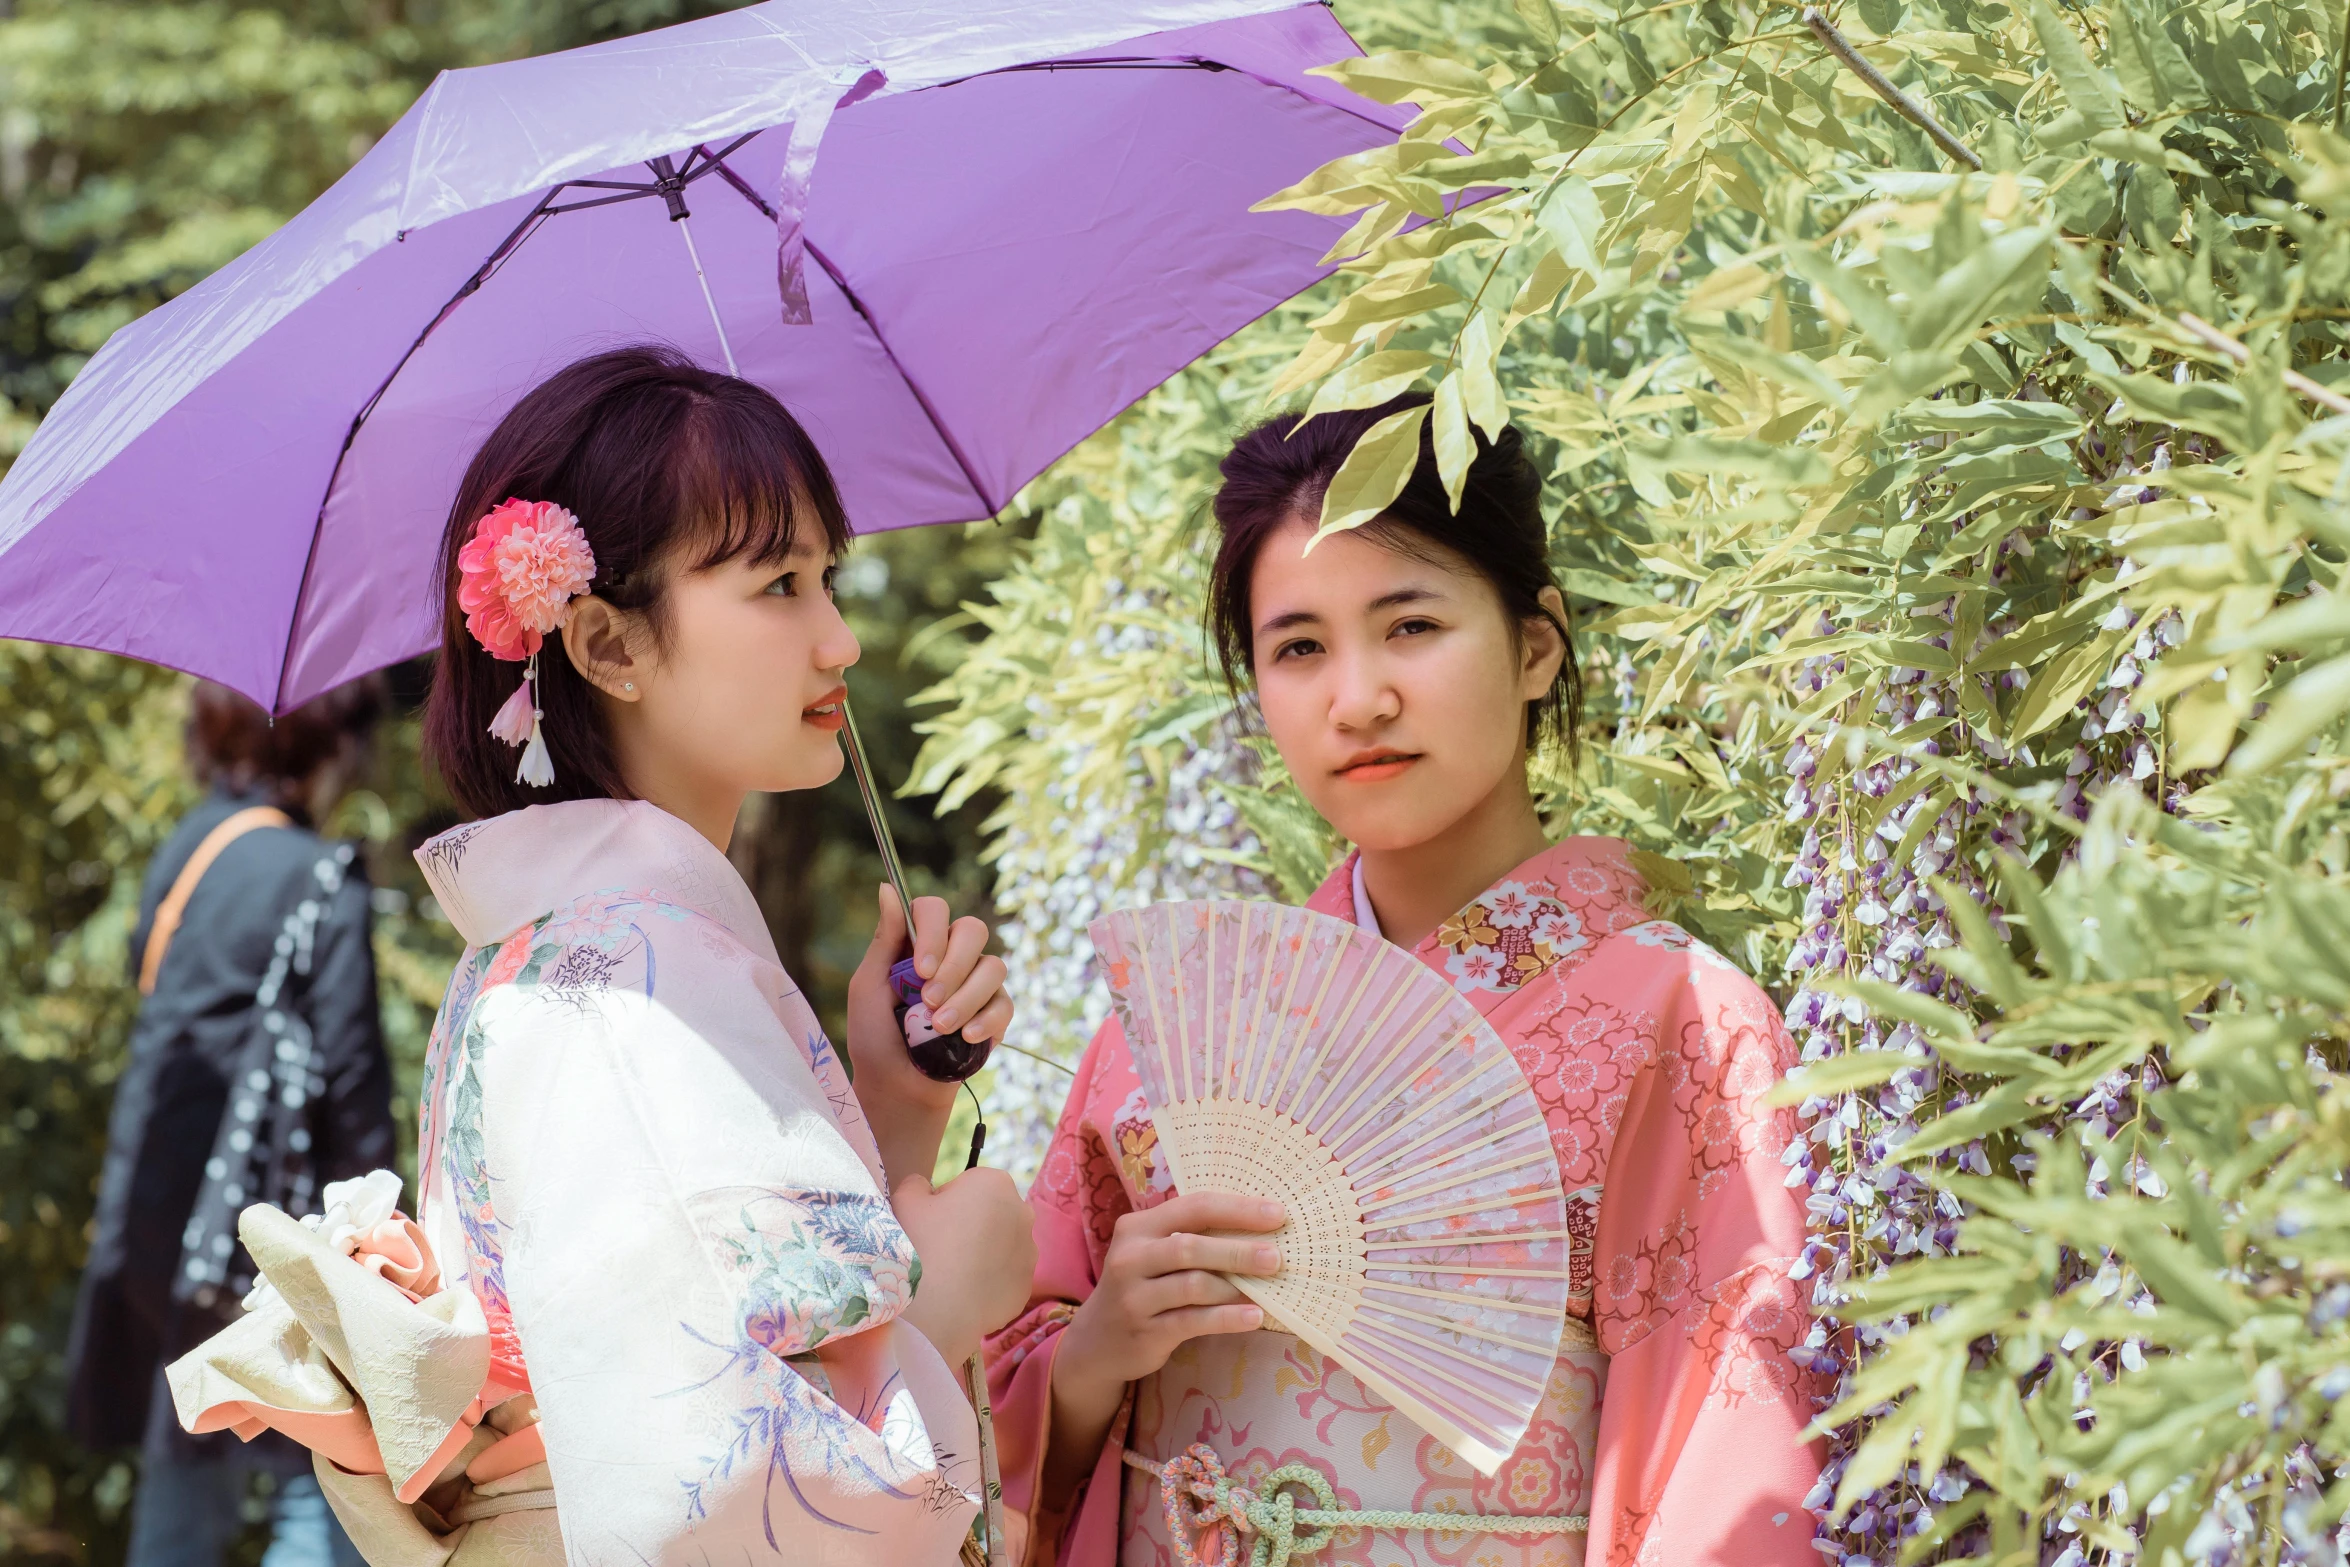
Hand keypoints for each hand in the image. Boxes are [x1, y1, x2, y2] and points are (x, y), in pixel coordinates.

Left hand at [847, 885, 1014, 1182]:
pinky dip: (986, 1020)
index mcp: (918, 942)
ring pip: (994, 966)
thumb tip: (887, 887)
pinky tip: (965, 1038)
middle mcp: (952, 955)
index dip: (933, 933)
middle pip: (973, 929)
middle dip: (954, 966)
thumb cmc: (874, 1036)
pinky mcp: (996, 1013)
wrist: (897, 1087)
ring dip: (965, 998)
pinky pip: (1005, 1003)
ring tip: (939, 1027)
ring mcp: (977, 983)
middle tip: (928, 1002)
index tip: (920, 970)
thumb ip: (884, 939)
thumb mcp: (868, 986)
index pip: (934, 910)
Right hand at [893, 1168, 1037, 1366]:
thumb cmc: (918, 1244)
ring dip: (982, 1255)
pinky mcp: (1025, 1288)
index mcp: (995, 1184)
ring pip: (1001, 1248)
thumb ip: (917, 1185)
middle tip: (940, 1249)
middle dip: (970, 1226)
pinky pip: (1003, 1280)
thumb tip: (926, 1189)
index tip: (930, 1222)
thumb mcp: (904, 1200)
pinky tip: (963, 1295)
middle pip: (991, 1214)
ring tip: (951, 1276)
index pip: (969, 1185)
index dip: (945, 1202)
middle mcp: (1022, 1214)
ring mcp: (1028, 1254)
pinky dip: (987, 1284)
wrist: (933, 1310)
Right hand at [1057, 1191, 1284, 1387]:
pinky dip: (1227, 1318)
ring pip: (1193, 1285)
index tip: (1277, 1214)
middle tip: (1276, 1257)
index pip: (1194, 1207)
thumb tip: (1260, 1231)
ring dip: (1234, 1287)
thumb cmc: (1141, 1286)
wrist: (1096, 1340)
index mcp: (1138, 1227)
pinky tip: (1253, 1317)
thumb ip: (1192, 1237)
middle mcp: (1131, 1257)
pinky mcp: (1144, 1331)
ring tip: (1267, 1291)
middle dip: (1238, 1251)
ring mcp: (1134, 1296)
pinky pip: (1193, 1321)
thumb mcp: (1153, 1253)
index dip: (1237, 1209)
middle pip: (1191, 1246)